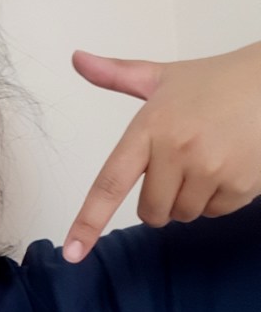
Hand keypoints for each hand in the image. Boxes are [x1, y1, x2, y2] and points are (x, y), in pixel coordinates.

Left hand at [63, 42, 260, 261]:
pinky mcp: (239, 184)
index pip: (110, 184)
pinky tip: (229, 166)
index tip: (72, 252)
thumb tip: (77, 59)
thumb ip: (117, 75)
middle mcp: (176, 150)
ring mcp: (210, 169)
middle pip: (150, 212)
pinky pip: (214, 213)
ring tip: (208, 160)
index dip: (88, 222)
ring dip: (190, 199)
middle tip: (179, 167)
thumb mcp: (163, 77)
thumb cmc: (214, 82)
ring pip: (182, 214)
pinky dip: (218, 199)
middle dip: (159, 201)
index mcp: (150, 128)